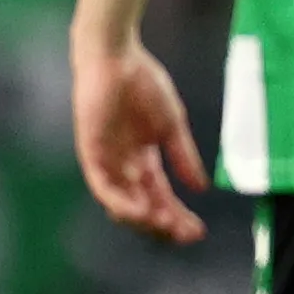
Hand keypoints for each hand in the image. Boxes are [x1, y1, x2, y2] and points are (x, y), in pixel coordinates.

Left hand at [72, 41, 207, 243]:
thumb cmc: (144, 84)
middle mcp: (124, 166)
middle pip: (143, 206)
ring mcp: (107, 161)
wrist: (117, 58)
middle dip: (164, 224)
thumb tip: (201, 187)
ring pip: (121, 203)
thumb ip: (184, 156)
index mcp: (144, 159)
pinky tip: (140, 211)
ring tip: (164, 227)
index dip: (178, 215)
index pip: (161, 197)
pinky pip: (103, 186)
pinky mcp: (91, 152)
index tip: (198, 231)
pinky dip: (120, 202)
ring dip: (142, 219)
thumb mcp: (172, 125)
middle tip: (185, 234)